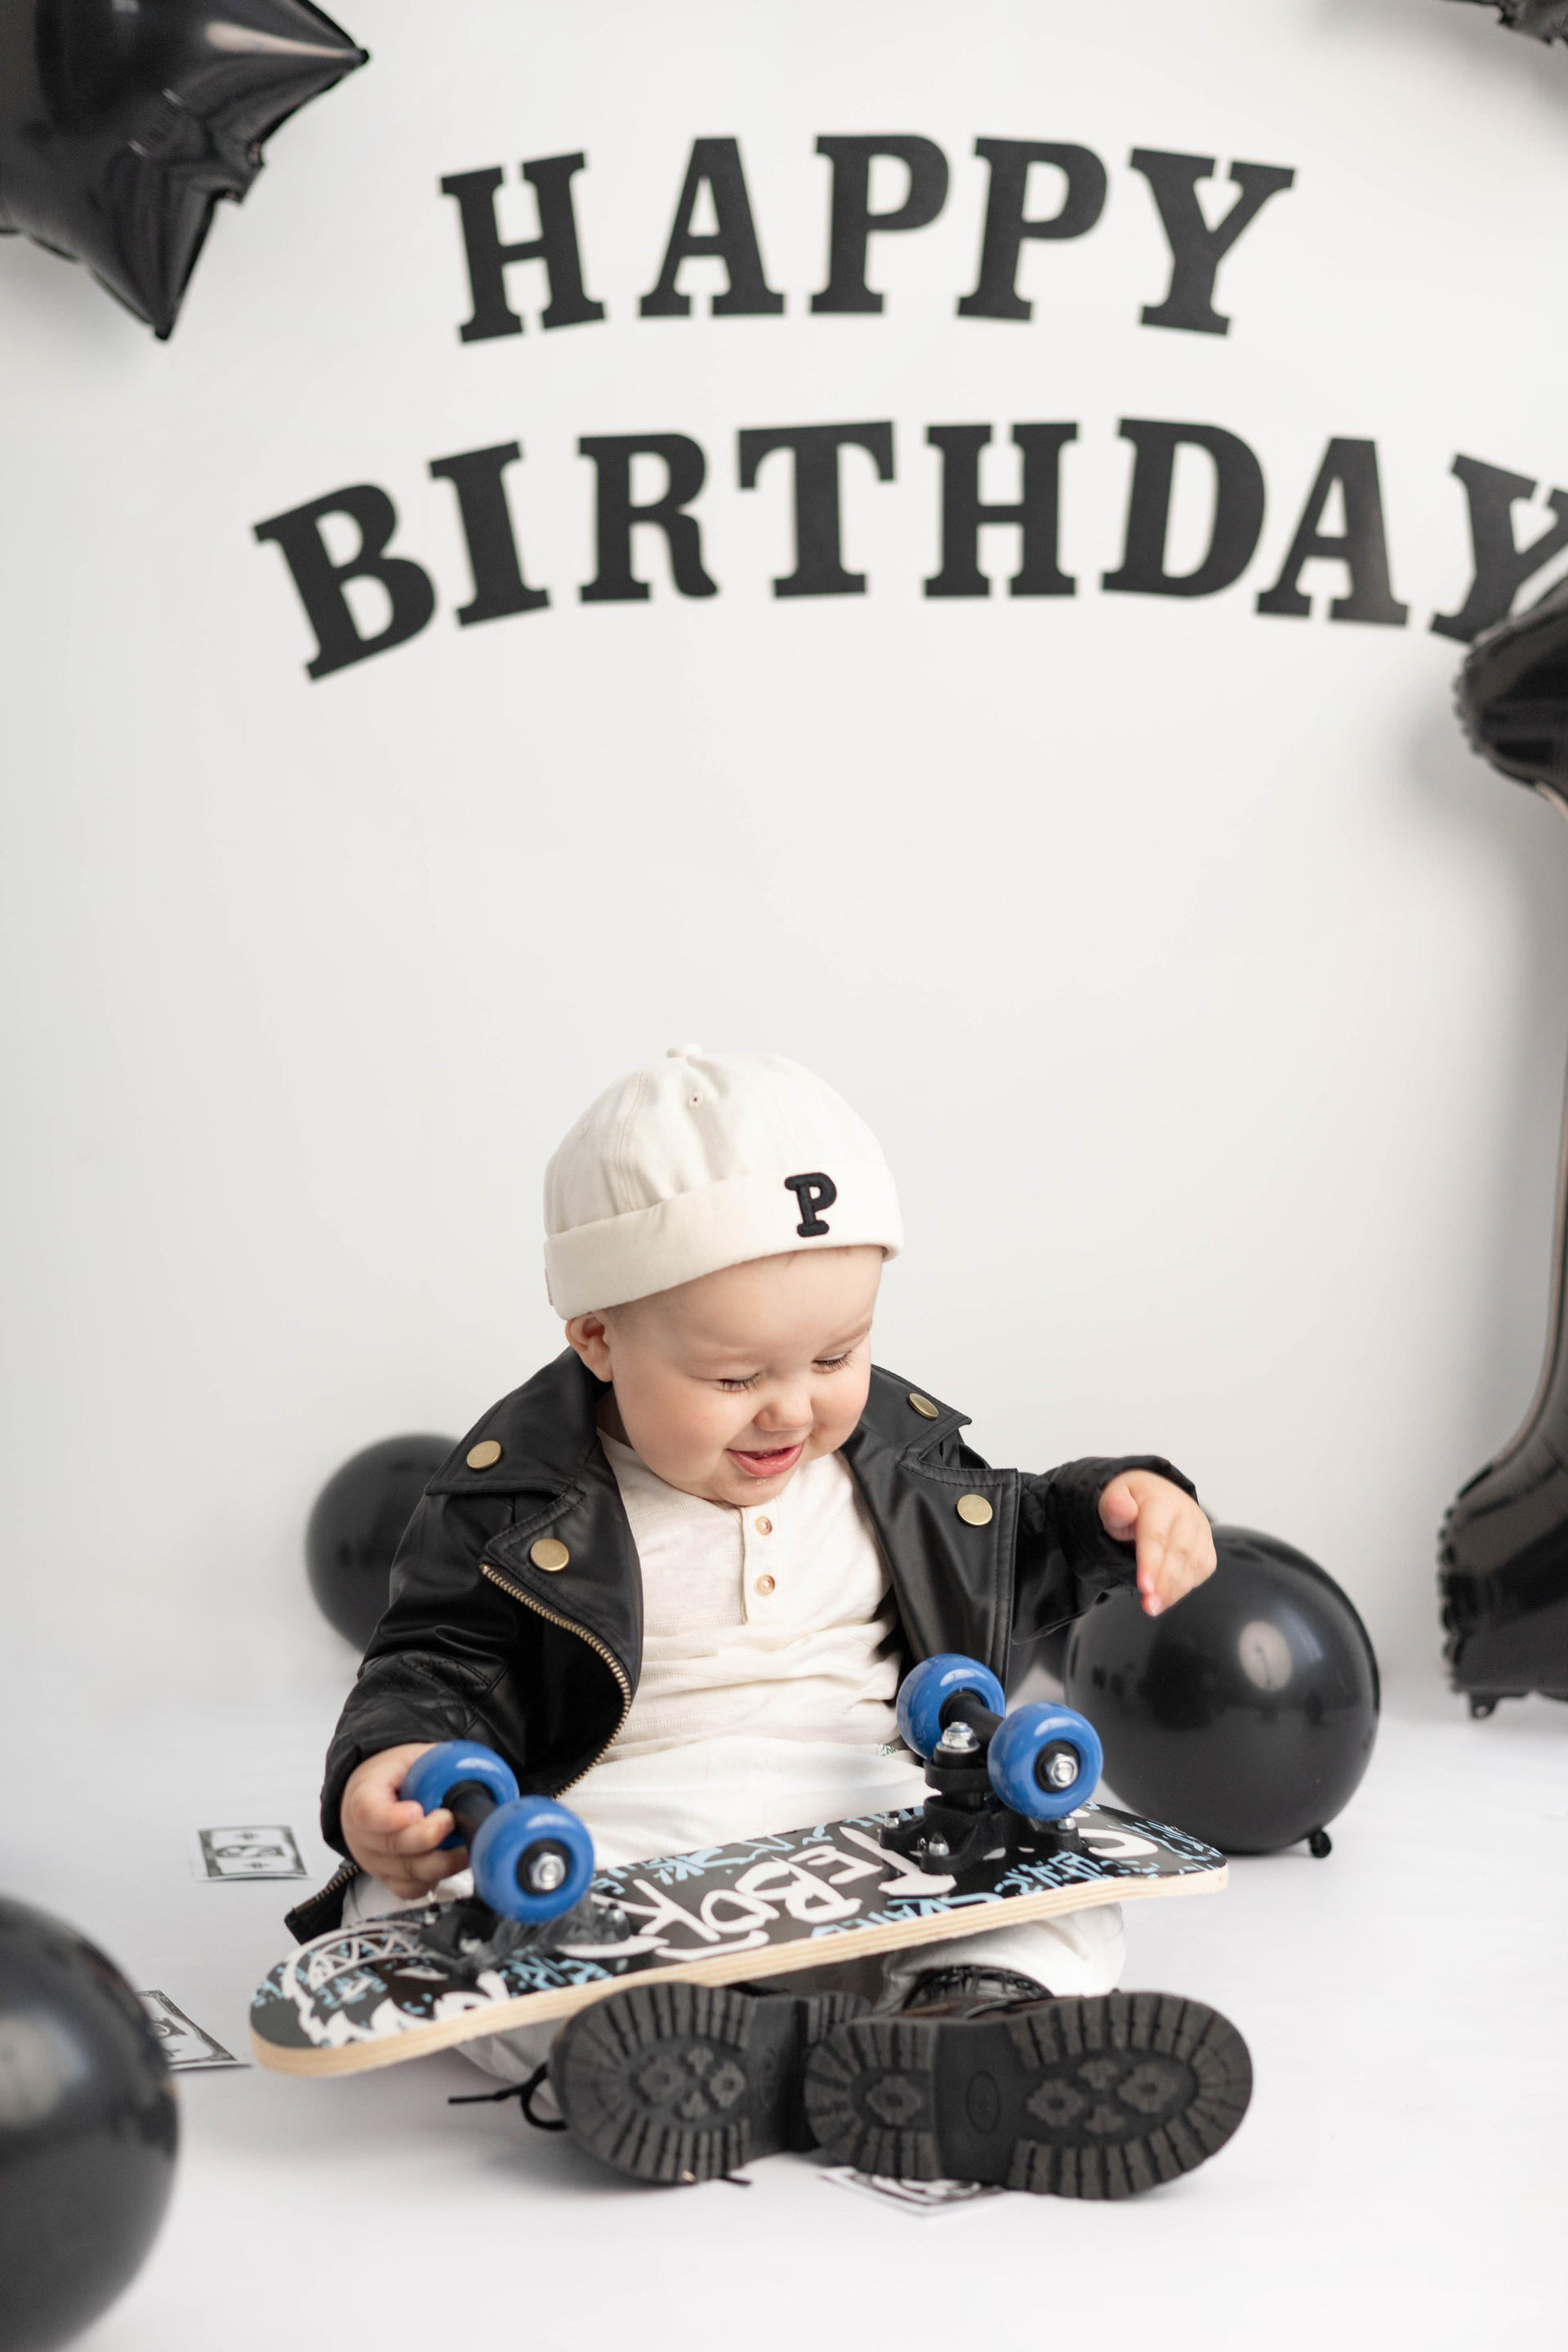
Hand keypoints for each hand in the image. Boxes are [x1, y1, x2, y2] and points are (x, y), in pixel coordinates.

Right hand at [340, 1744, 463, 1898]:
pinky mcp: (389, 1878)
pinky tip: (450, 1861)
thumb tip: (476, 1773)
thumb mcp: (414, 1757)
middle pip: (391, 1847)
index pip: (368, 1811)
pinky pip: (411, 1889)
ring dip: (440, 1862)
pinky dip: (434, 1879)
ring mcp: (375, 1860)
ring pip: (405, 1873)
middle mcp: (363, 1834)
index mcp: (363, 1795)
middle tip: (449, 1821)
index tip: (417, 1812)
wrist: (375, 1793)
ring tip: (463, 1845)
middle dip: (427, 1838)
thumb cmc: (396, 1775)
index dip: (392, 1818)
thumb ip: (440, 1764)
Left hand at [1098, 1472, 1215, 1616]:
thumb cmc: (1132, 1502)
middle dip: (1164, 1583)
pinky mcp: (1207, 1547)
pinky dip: (1184, 1588)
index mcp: (1161, 1501)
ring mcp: (1200, 1531)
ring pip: (1194, 1565)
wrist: (1155, 1496)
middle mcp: (1186, 1514)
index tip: (1145, 1586)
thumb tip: (1119, 1505)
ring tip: (1154, 1606)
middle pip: (1179, 1553)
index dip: (1151, 1562)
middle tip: (1148, 1605)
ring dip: (1174, 1590)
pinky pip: (1201, 1570)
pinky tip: (1166, 1598)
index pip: (1157, 1535)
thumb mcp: (1113, 1500)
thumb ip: (1113, 1507)